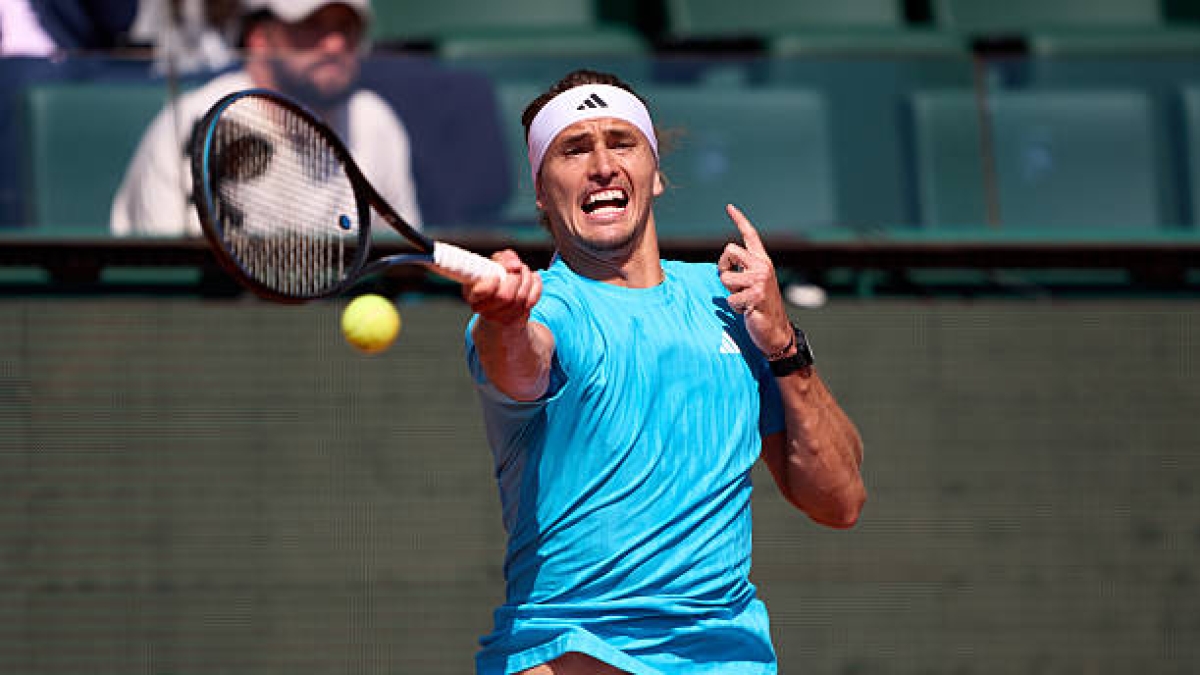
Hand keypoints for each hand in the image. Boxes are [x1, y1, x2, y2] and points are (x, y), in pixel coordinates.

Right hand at [462, 249, 540, 326]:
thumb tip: (514, 264)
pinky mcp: (517, 319)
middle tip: (518, 268)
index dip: (492, 283)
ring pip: (520, 298)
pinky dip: (536, 287)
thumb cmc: (496, 280)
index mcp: (472, 295)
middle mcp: (484, 310)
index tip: (497, 276)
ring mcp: (501, 317)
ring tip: (525, 272)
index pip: (481, 292)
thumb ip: (502, 259)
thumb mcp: (494, 264)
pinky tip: (532, 281)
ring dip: (527, 279)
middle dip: (515, 278)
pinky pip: (531, 301)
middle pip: (505, 296)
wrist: (503, 302)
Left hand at [717, 204, 792, 355]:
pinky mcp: (755, 295)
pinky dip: (734, 308)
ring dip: (729, 292)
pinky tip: (747, 310)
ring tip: (743, 300)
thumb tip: (723, 268)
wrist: (776, 331)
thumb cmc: (761, 307)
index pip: (750, 235)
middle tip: (731, 282)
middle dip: (722, 266)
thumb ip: (742, 271)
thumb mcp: (753, 284)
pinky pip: (729, 298)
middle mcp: (763, 266)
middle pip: (729, 250)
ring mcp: (760, 280)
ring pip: (725, 277)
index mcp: (763, 261)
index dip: (740, 220)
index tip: (729, 207)